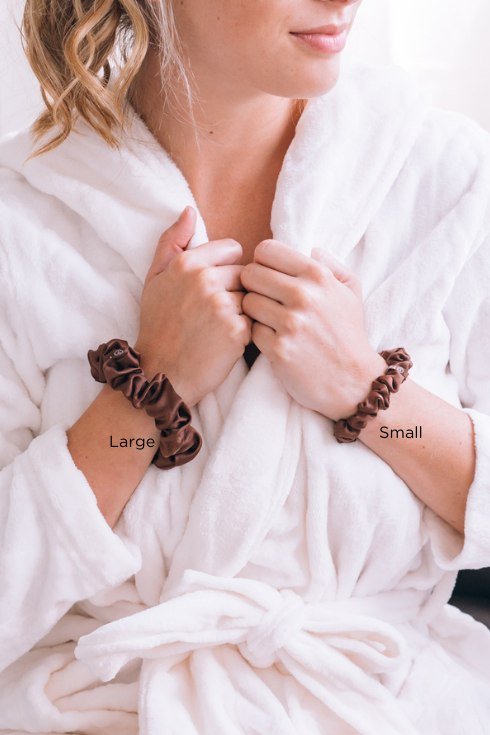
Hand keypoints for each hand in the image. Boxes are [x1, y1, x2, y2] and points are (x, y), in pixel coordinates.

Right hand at [135, 207, 252, 406]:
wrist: (161, 373)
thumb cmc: (158, 326)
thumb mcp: (154, 279)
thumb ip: (171, 242)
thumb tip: (189, 210)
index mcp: (186, 263)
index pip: (233, 249)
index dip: (226, 268)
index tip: (213, 288)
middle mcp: (205, 280)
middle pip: (245, 273)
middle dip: (236, 290)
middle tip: (214, 313)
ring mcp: (223, 306)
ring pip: (251, 296)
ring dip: (242, 311)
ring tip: (219, 328)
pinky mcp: (238, 331)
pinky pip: (255, 320)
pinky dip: (245, 331)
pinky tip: (225, 342)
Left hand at [240, 240, 384, 420]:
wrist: (355, 381)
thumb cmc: (349, 334)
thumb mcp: (351, 293)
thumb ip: (333, 265)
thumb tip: (312, 249)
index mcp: (318, 275)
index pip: (266, 250)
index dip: (262, 262)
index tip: (268, 277)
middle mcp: (303, 295)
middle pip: (250, 274)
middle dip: (253, 286)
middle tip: (264, 300)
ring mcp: (290, 323)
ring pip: (247, 302)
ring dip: (254, 312)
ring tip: (270, 321)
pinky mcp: (279, 349)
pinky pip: (251, 330)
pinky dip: (259, 336)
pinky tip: (274, 340)